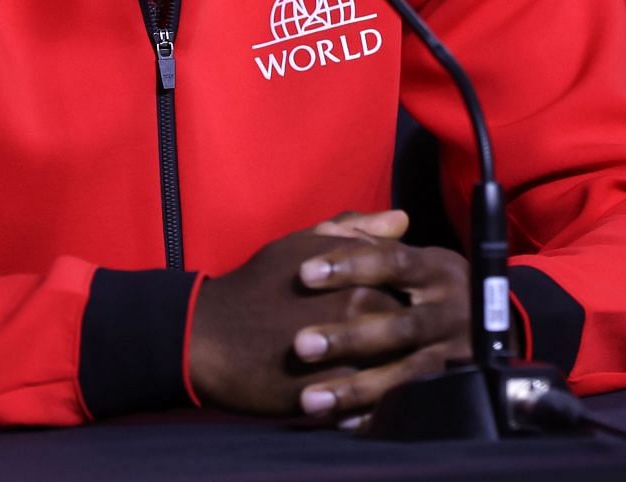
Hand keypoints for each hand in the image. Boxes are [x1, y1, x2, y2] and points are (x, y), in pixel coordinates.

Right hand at [188, 225, 406, 415]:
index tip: (413, 306)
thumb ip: (356, 230)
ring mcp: (346, 356)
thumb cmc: (259, 284)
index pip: (413, 290)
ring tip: (395, 377)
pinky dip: (377, 406)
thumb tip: (403, 220)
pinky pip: (370, 405)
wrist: (208, 335)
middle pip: (411, 332)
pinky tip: (372, 405)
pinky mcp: (330, 396)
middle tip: (410, 345)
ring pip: (396, 371)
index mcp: (359, 277)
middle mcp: (358, 314)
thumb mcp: (303, 244)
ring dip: (401, 374)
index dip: (417, 299)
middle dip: (415, 338)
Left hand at [291, 227, 472, 427]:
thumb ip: (368, 239)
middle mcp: (453, 310)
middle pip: (401, 325)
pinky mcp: (459, 389)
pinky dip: (377, 416)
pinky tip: (339, 423)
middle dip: (350, 337)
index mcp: (438, 269)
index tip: (304, 274)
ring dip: (358, 387)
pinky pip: (415, 407)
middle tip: (299, 346)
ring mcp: (458, 353)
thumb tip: (331, 228)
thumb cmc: (427, 288)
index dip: (349, 265)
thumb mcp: (410, 258)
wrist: (490, 329)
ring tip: (310, 399)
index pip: (392, 260)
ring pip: (409, 373)